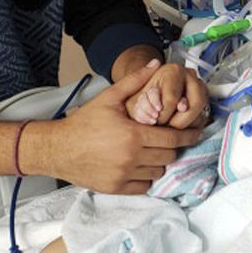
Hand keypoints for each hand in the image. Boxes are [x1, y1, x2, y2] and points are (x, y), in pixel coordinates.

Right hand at [27, 59, 202, 193]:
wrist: (56, 148)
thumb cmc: (83, 122)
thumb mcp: (109, 98)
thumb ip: (134, 81)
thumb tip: (157, 64)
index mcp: (133, 135)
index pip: (173, 138)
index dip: (188, 135)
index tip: (195, 132)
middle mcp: (131, 158)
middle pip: (169, 155)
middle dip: (173, 146)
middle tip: (169, 138)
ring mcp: (123, 175)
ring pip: (158, 171)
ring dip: (160, 161)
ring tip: (153, 150)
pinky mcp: (115, 188)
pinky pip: (144, 186)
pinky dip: (146, 176)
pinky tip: (141, 165)